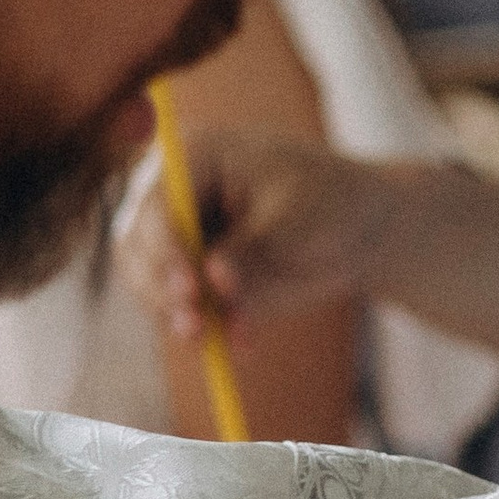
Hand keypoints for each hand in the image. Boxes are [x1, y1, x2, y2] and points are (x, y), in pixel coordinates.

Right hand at [119, 124, 398, 338]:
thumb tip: (214, 279)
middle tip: (195, 326)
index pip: (159, 204)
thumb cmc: (334, 205)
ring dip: (180, 315)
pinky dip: (207, 328)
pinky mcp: (187, 272)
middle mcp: (171, 194)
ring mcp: (173, 235)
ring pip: (151, 282)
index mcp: (196, 156)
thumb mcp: (303, 221)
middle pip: (138, 245)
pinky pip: (180, 306)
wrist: (360, 227)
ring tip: (228, 339)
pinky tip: (245, 343)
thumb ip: (256, 250)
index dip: (166, 249)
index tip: (190, 289)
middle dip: (162, 289)